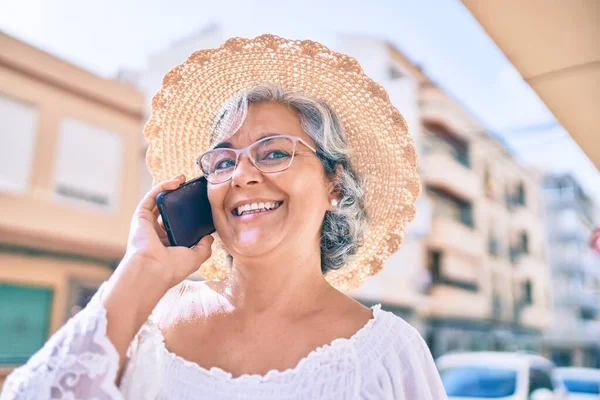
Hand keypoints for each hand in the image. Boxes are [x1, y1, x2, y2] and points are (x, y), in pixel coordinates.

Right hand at [124, 174, 213, 289]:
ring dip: (169, 188)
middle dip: (177, 198)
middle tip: (190, 189)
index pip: (176, 226)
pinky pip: (151, 197)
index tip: (198, 205)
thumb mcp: (195, 258)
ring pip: (158, 202)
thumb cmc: (172, 268)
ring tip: (183, 180)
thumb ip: (203, 248)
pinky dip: (162, 188)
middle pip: (167, 211)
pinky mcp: (140, 217)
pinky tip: (176, 182)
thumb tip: (209, 238)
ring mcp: (147, 225)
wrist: (153, 269)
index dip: (186, 215)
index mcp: (167, 245)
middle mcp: (155, 235)